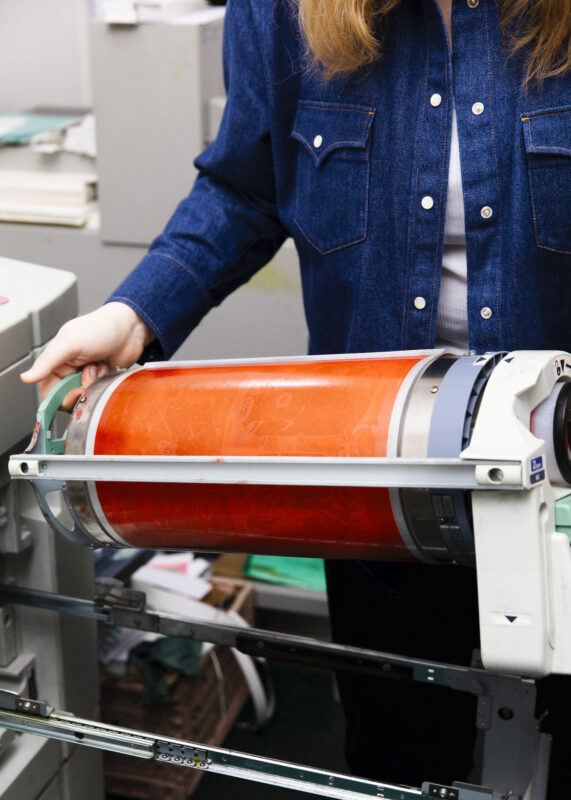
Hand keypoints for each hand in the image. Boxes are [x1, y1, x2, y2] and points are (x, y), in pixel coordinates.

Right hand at [21, 302, 153, 408]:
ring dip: (93, 385)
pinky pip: (99, 394)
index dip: (60, 396)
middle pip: (67, 396)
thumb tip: (26, 378)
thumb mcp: (70, 343)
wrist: (131, 327)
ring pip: (84, 396)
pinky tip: (107, 369)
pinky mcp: (101, 380)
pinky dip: (103, 385)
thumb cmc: (100, 327)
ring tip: (99, 367)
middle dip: (80, 389)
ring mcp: (86, 375)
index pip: (48, 390)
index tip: (74, 392)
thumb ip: (48, 362)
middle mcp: (70, 369)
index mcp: (56, 360)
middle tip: (90, 375)